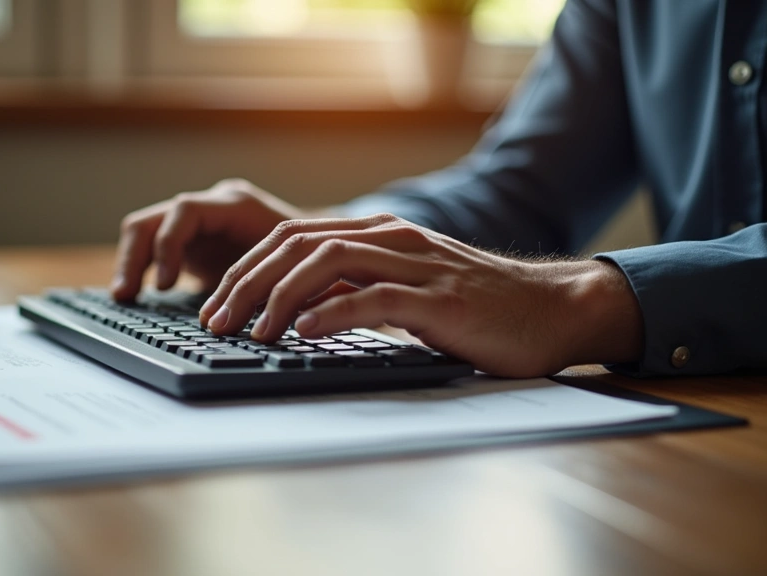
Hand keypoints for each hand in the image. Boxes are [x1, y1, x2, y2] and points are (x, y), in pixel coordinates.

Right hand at [111, 179, 311, 300]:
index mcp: (236, 205)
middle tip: (126, 295)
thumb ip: (264, 285)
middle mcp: (213, 205)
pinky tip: (138, 295)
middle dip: (135, 257)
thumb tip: (238, 317)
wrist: (327, 247)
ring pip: (147, 230)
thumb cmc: (314, 260)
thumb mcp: (290, 270)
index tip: (165, 286)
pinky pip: (156, 246)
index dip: (169, 247)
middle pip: (154, 219)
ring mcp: (201, 220)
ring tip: (124, 297)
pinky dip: (144, 268)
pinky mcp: (194, 239)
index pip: (185, 211)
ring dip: (132, 262)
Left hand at [199, 214, 643, 377]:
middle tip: (215, 320)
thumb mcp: (408, 289)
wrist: (552, 309)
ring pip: (328, 261)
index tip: (216, 305)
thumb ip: (360, 289)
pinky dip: (332, 312)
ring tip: (251, 331)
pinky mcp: (440, 299)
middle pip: (298, 244)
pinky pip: (375, 297)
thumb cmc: (478, 308)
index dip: (247, 269)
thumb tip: (298, 316)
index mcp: (380, 235)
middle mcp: (392, 239)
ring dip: (279, 297)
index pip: (294, 237)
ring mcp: (417, 265)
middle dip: (247, 282)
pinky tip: (303, 332)